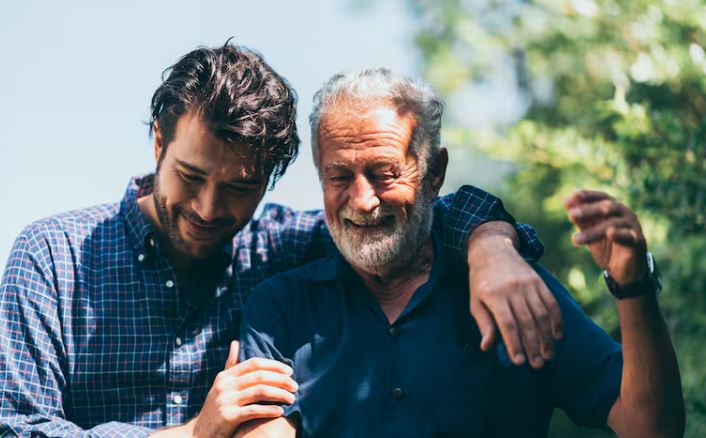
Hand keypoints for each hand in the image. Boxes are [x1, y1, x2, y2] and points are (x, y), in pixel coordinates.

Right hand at [188, 341, 297, 437]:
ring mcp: (225, 400)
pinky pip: (254, 410)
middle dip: (281, 380)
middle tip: (295, 386)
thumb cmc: (215, 407)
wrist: (198, 433)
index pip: (254, 363)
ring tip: (291, 398)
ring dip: (279, 394)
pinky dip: (269, 410)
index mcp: (226, 376)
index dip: (274, 365)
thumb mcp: (221, 384)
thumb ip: (231, 365)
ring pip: (259, 391)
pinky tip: (280, 412)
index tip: (289, 371)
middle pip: (260, 376)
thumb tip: (236, 342)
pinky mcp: (228, 417)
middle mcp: (225, 385)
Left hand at [468, 226, 562, 368]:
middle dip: (533, 346)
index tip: (519, 362)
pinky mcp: (539, 282)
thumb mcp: (475, 301)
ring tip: (548, 355)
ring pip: (541, 315)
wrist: (493, 250)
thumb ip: (484, 324)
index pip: (507, 324)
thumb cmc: (481, 281)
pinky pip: (551, 303)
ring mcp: (528, 285)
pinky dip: (556, 320)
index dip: (514, 344)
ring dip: (547, 337)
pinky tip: (557, 335)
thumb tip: (487, 347)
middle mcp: (512, 289)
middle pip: (526, 322)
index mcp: (494, 295)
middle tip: (537, 364)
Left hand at [565, 190, 647, 284]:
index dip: (587, 195)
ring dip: (592, 231)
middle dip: (588, 210)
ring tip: (574, 239)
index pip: (601, 197)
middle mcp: (625, 214)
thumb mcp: (591, 231)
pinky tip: (609, 233)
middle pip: (608, 207)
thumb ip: (581, 219)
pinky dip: (618, 234)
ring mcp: (633, 226)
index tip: (572, 195)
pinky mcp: (638, 241)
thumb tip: (567, 202)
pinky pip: (629, 236)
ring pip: (613, 224)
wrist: (624, 269)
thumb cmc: (606, 245)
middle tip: (571, 215)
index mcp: (614, 208)